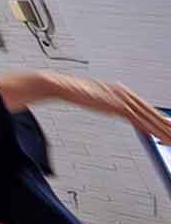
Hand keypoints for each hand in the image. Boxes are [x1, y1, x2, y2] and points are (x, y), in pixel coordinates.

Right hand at [33, 75, 170, 140]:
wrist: (63, 86)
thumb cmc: (76, 93)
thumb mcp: (98, 100)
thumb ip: (112, 106)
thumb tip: (121, 115)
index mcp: (122, 91)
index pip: (146, 107)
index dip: (160, 118)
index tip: (169, 127)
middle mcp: (126, 93)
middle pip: (151, 112)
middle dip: (166, 125)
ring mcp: (122, 99)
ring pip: (148, 118)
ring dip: (163, 130)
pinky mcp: (117, 105)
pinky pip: (138, 121)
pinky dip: (150, 129)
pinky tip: (158, 137)